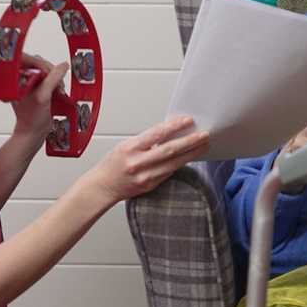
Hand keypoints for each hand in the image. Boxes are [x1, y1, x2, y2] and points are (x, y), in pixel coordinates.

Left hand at [11, 53, 68, 139]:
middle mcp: (21, 78)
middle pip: (38, 63)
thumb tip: (63, 66)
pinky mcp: (38, 87)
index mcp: (16, 78)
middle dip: (50, 72)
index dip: (40, 62)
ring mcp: (30, 82)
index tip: (50, 70)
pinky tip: (58, 91)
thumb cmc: (31, 118)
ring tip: (58, 89)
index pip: (26, 58)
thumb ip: (53, 78)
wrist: (34, 132)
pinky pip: (50, 77)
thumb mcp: (43, 96)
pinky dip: (56, 82)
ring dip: (55, 78)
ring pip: (46, 70)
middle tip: (56, 83)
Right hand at [88, 116, 208, 203]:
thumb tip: (169, 131)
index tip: (188, 120)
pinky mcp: (151, 185)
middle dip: (189, 141)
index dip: (174, 126)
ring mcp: (145, 176)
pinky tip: (189, 157)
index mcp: (130, 148)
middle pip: (169, 150)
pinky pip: (169, 172)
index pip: (157, 134)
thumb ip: (147, 140)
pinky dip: (180, 163)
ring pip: (173, 163)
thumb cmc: (113, 163)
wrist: (103, 186)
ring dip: (191, 153)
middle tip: (203, 134)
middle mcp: (138, 163)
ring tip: (203, 145)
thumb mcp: (126, 145)